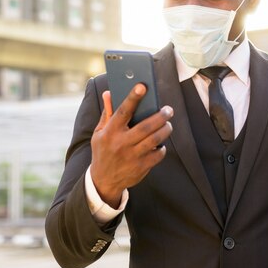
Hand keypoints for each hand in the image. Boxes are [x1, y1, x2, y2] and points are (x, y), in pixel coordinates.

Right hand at [90, 84, 172, 207]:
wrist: (103, 181)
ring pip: (155, 139)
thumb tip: (108, 93)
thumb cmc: (103, 151)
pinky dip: (162, 147)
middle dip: (161, 116)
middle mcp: (121, 143)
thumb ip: (106, 113)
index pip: (123, 111)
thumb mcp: (99, 133)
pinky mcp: (141, 167)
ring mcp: (132, 156)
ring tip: (168, 124)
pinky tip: (161, 143)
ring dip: (165, 129)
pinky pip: (158, 154)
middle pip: (146, 126)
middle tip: (168, 109)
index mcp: (110, 132)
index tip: (142, 86)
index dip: (133, 98)